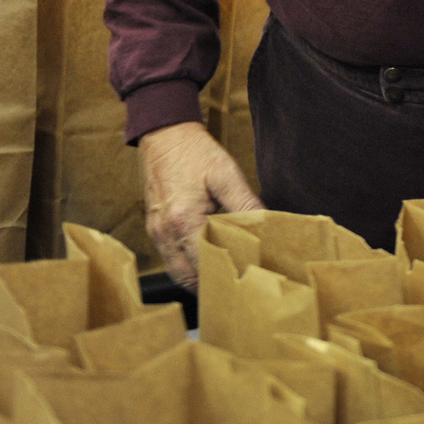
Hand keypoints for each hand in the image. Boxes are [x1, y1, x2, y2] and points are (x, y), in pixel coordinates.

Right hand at [139, 121, 259, 289]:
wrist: (164, 134)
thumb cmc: (195, 152)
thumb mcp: (226, 174)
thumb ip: (246, 203)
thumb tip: (268, 224)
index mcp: (184, 220)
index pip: (206, 263)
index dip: (227, 275)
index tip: (248, 283)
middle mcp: (166, 232)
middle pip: (189, 276)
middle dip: (212, 285)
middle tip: (239, 288)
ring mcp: (156, 232)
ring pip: (177, 272)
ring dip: (198, 280)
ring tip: (225, 280)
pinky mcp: (154, 228)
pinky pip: (169, 259)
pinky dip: (187, 267)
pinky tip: (206, 264)